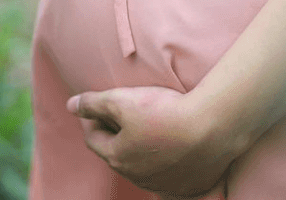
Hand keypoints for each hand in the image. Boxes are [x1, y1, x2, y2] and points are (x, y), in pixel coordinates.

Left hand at [67, 86, 242, 196]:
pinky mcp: (187, 185)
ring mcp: (163, 184)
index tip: (97, 106)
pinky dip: (167, 161)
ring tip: (151, 127)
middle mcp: (137, 176)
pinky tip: (175, 145)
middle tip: (124, 113)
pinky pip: (170, 174)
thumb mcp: (122, 100)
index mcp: (117, 157)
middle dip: (116, 134)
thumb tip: (71, 105)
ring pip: (144, 165)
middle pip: (118, 153)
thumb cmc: (165, 112)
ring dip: (142, 149)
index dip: (92, 119)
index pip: (94, 138)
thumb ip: (93, 103)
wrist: (214, 128)